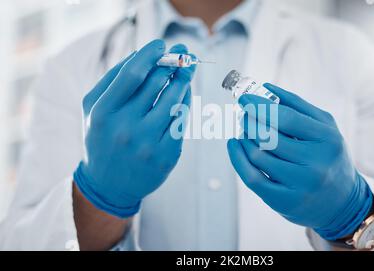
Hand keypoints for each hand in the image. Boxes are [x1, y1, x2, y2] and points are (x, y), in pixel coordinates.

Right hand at [74, 40, 195, 217]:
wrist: (108, 185)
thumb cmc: (101, 138)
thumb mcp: (94, 108)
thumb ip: (113, 80)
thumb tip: (144, 55)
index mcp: (103, 113)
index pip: (132, 74)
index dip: (151, 55)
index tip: (162, 43)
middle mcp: (125, 128)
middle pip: (157, 84)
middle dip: (173, 63)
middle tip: (182, 52)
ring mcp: (148, 144)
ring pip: (174, 100)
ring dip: (184, 79)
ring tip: (187, 67)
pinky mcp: (166, 156)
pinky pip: (181, 120)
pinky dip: (185, 101)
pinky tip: (185, 91)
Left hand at [227, 83, 372, 239]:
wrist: (342, 202)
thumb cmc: (328, 157)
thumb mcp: (325, 128)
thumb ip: (298, 106)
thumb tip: (266, 87)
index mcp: (328, 140)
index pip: (287, 118)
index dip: (261, 106)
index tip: (244, 98)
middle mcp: (316, 164)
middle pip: (270, 138)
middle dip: (250, 122)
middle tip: (243, 115)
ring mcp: (300, 186)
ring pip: (258, 157)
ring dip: (244, 139)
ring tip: (243, 131)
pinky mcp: (285, 202)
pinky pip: (253, 178)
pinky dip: (238, 159)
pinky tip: (235, 146)